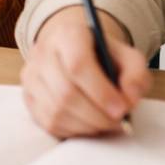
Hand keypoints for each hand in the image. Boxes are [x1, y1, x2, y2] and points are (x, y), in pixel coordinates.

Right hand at [21, 4, 150, 136]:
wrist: (73, 52)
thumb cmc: (103, 56)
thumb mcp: (128, 57)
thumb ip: (136, 75)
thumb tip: (129, 99)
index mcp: (68, 34)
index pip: (78, 64)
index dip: (101, 92)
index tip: (121, 110)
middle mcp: (42, 52)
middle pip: (66, 92)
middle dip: (97, 115)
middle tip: (118, 122)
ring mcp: (31, 75)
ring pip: (56, 110)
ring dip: (87, 125)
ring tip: (105, 123)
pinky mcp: (28, 96)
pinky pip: (49, 122)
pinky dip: (73, 130)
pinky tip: (88, 124)